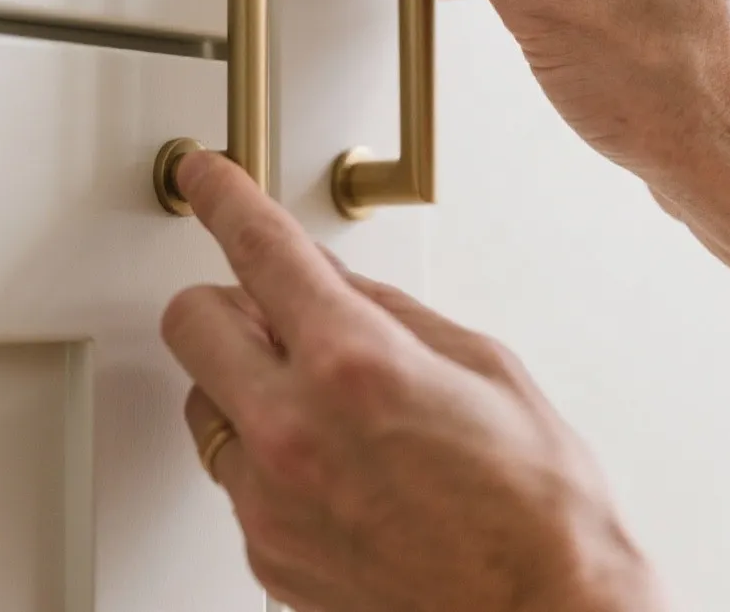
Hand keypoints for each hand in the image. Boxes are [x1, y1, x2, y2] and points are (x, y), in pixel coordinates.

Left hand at [161, 151, 658, 611]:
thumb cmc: (536, 509)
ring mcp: (270, 502)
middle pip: (192, 323)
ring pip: (207, 406)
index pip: (260, 249)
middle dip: (227, 302)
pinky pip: (237, 479)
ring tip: (329, 410)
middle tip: (274, 310)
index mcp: (353, 365)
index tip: (204, 175)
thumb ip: (390, 314)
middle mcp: (292, 432)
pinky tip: (343, 473)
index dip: (223, 195)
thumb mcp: (482, 368)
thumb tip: (333, 279)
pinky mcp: (266, 554)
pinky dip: (271, 461)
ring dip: (247, 387)